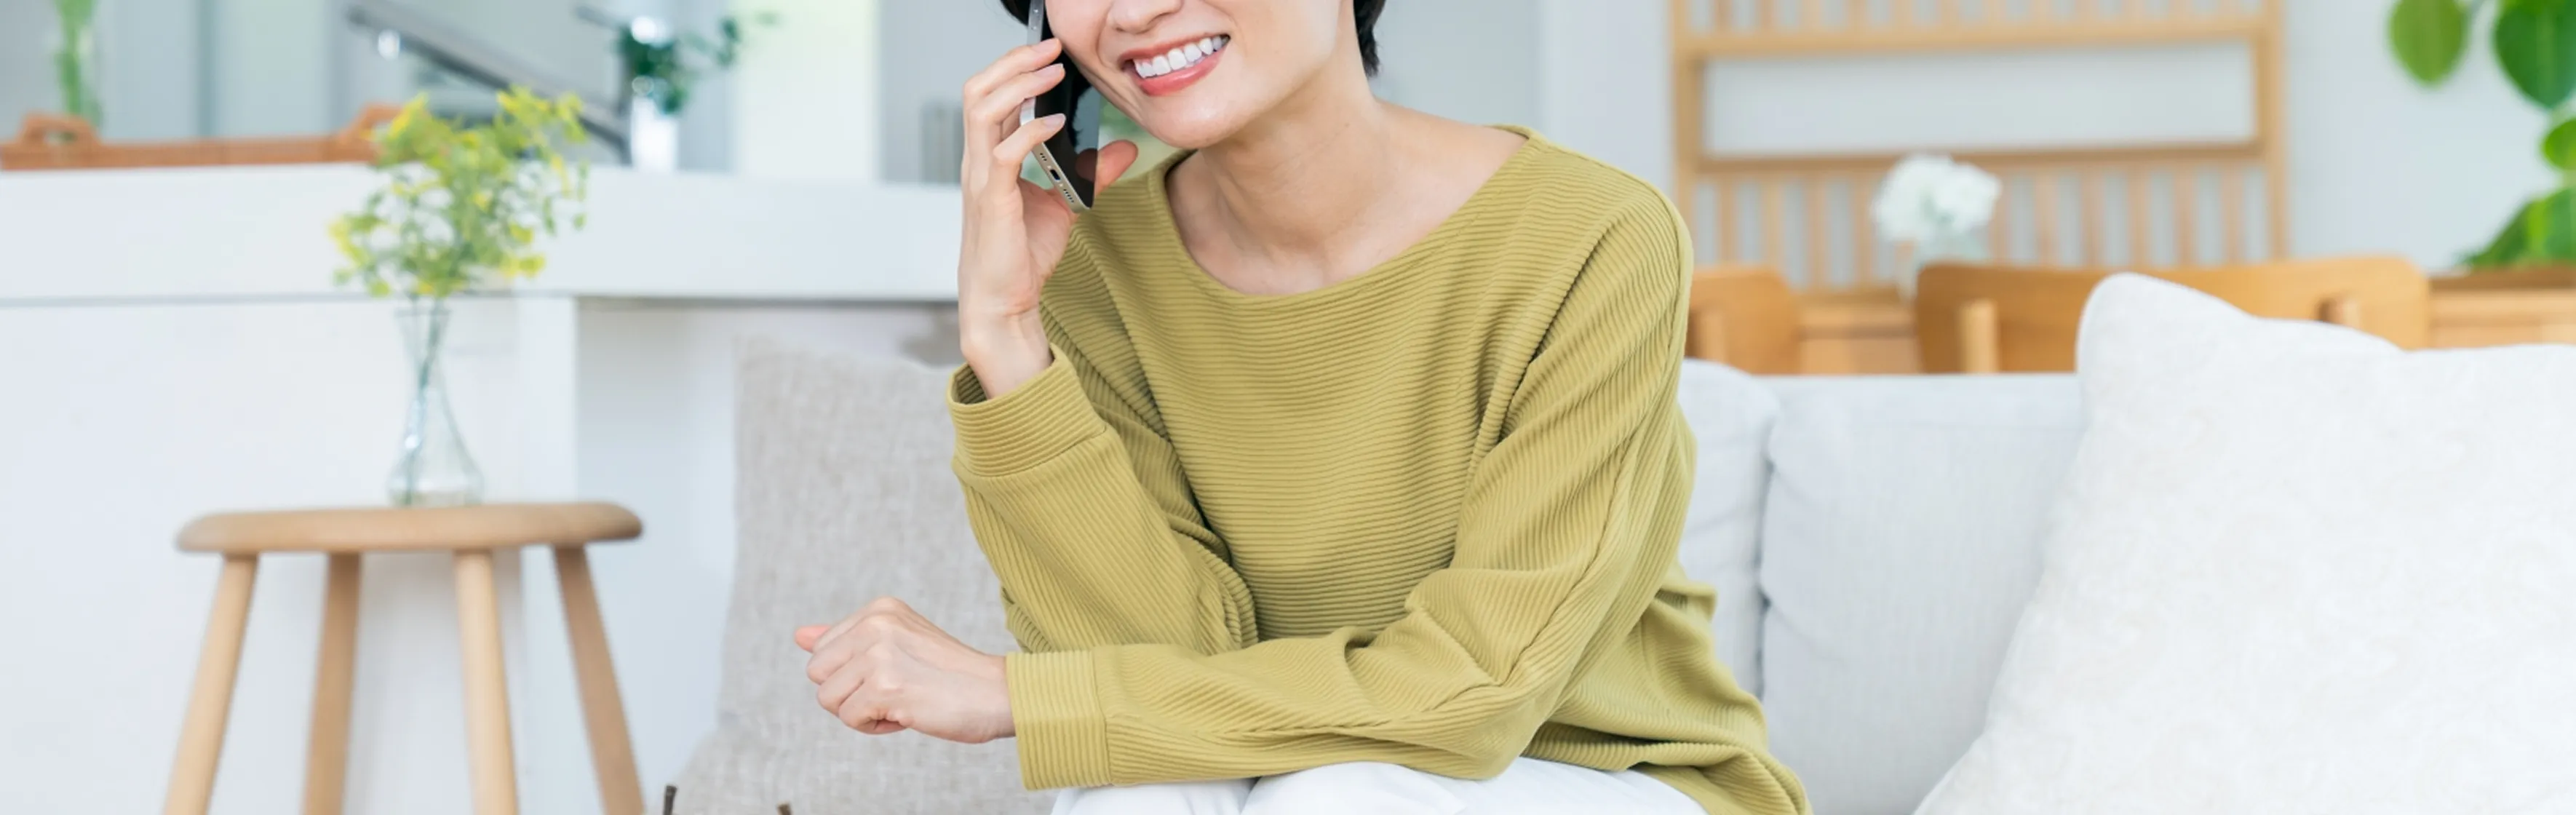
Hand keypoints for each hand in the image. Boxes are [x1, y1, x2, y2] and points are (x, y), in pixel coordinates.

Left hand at [796, 597, 1013, 742]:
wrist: (998, 694)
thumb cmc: (949, 675)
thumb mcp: (896, 644)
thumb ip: (846, 639)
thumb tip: (799, 636)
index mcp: (879, 609)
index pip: (822, 651)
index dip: (852, 674)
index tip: (893, 673)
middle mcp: (876, 624)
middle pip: (817, 674)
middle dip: (848, 694)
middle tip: (893, 691)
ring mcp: (879, 654)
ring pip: (828, 699)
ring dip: (861, 712)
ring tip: (901, 702)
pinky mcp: (885, 687)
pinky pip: (850, 719)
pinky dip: (875, 727)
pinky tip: (907, 714)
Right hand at [957, 38, 1140, 395]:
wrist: (1004, 301)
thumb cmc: (1022, 255)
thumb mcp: (1065, 204)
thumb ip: (1091, 173)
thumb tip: (1124, 148)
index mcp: (988, 156)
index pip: (989, 95)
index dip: (1014, 67)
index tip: (1050, 51)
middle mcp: (977, 161)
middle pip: (978, 90)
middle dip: (1013, 62)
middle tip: (1051, 48)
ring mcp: (980, 179)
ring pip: (982, 110)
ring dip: (1018, 85)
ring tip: (1051, 73)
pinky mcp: (991, 201)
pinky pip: (1004, 153)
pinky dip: (1031, 132)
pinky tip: (1057, 125)